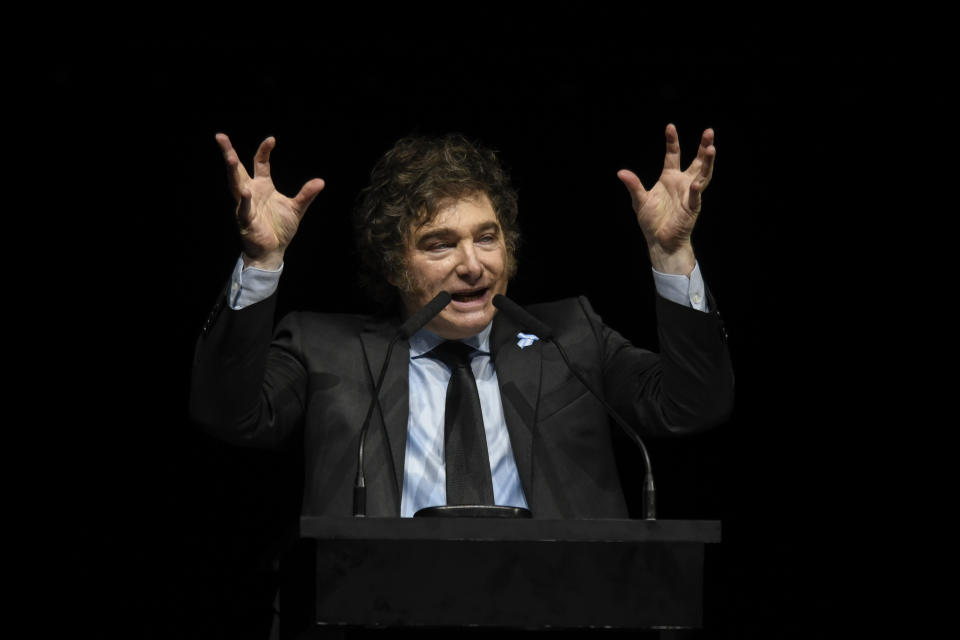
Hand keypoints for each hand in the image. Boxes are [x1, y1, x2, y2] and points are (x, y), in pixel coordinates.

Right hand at [215, 133, 324, 269]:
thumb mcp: (297, 208)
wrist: (273, 251)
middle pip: (237, 169)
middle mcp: (251, 192)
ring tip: (230, 157)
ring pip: (236, 185)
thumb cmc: (280, 228)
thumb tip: (321, 181)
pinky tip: (246, 191)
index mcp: (263, 185)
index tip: (271, 139)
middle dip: (229, 153)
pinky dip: (245, 200)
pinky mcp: (246, 220)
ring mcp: (246, 205)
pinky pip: (244, 208)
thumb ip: (306, 195)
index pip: (260, 163)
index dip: (264, 151)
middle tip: (221, 136)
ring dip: (232, 171)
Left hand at [617, 124, 714, 274]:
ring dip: (707, 163)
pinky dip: (695, 191)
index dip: (672, 142)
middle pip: (696, 161)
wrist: (659, 241)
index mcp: (670, 178)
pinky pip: (694, 198)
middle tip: (709, 132)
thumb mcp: (639, 200)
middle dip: (703, 147)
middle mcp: (682, 183)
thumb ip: (633, 185)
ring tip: (711, 148)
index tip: (670, 127)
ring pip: (702, 175)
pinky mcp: (691, 208)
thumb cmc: (651, 221)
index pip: (673, 155)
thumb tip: (621, 172)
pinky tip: (695, 184)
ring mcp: (689, 194)